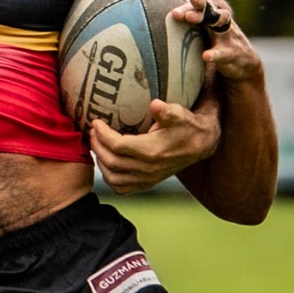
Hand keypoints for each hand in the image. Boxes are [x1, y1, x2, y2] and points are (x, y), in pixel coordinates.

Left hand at [89, 97, 219, 192]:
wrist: (200, 145)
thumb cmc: (186, 126)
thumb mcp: (179, 114)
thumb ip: (166, 111)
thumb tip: (155, 104)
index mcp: (153, 151)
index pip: (118, 145)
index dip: (103, 134)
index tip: (96, 122)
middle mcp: (149, 169)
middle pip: (111, 161)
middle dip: (97, 145)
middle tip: (93, 132)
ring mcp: (147, 179)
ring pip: (112, 177)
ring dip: (100, 161)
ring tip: (97, 145)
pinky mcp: (147, 184)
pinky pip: (121, 188)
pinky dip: (109, 177)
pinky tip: (107, 163)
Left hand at [162, 0, 261, 84]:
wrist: (242, 60)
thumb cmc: (215, 35)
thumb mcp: (203, 19)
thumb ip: (190, 0)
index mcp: (211, 12)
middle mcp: (220, 20)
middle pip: (209, 9)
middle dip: (197, 3)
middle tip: (185, 1)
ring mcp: (228, 35)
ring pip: (220, 26)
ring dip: (205, 20)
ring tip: (189, 17)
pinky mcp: (232, 53)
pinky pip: (223, 54)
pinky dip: (214, 55)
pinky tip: (205, 56)